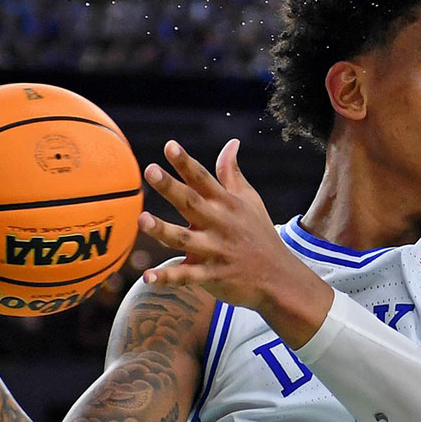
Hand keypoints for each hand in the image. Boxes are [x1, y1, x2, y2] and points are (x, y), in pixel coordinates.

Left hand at [138, 139, 331, 331]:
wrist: (279, 278)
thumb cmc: (259, 234)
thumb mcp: (250, 200)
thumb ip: (232, 173)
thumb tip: (231, 143)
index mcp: (226, 203)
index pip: (203, 178)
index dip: (186, 162)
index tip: (169, 146)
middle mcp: (219, 224)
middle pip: (191, 203)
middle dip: (171, 187)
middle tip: (150, 171)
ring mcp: (215, 251)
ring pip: (184, 239)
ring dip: (163, 230)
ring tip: (142, 220)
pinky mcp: (212, 276)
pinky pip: (187, 276)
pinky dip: (167, 278)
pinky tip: (148, 277)